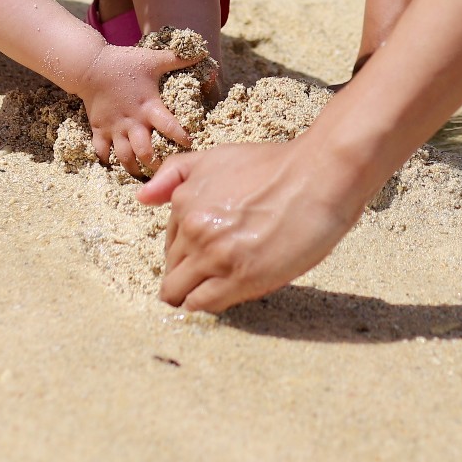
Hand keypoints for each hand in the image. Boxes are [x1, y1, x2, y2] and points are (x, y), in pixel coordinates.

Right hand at [76, 41, 204, 176]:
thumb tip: (201, 51)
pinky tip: (114, 168)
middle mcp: (132, 122)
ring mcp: (114, 128)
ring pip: (124, 157)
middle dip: (156, 163)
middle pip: (145, 151)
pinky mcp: (98, 129)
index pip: (169, 126)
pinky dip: (107, 161)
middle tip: (164, 171)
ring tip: (142, 176)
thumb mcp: (153, 59)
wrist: (90, 65)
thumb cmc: (125, 63)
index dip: (181, 137)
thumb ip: (177, 59)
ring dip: (134, 168)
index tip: (190, 145)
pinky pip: (101, 151)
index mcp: (148, 106)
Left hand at [136, 136, 367, 311]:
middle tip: (218, 274)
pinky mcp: (241, 279)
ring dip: (193, 295)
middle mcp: (194, 229)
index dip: (188, 252)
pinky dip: (209, 304)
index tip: (210, 254)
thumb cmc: (276, 166)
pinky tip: (227, 295)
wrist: (319, 175)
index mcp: (185, 202)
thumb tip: (141, 198)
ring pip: (180, 293)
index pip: (169, 244)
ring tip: (220, 290)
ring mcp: (215, 256)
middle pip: (172, 271)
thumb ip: (176, 174)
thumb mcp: (217, 157)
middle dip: (189, 275)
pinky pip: (204, 305)